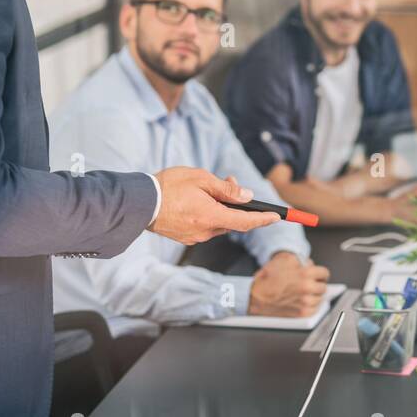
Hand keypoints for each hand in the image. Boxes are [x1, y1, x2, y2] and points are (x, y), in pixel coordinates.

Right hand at [149, 168, 278, 243]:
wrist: (138, 203)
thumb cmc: (168, 186)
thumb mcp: (201, 179)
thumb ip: (226, 189)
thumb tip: (246, 195)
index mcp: (211, 216)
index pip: (246, 222)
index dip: (264, 219)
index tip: (277, 217)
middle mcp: (205, 231)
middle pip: (232, 220)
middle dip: (237, 205)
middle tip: (230, 183)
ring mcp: (194, 236)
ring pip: (218, 223)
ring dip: (222, 208)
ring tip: (210, 188)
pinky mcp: (184, 237)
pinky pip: (205, 226)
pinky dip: (209, 214)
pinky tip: (199, 201)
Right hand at [250, 253, 330, 316]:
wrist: (256, 297)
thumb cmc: (268, 279)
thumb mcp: (286, 260)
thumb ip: (303, 260)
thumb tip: (312, 265)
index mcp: (306, 273)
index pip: (325, 274)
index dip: (321, 274)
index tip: (319, 276)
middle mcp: (308, 288)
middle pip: (323, 287)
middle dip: (317, 285)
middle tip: (310, 285)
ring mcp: (305, 302)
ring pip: (320, 299)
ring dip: (314, 296)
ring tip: (304, 293)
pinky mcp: (302, 313)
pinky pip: (315, 309)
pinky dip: (311, 306)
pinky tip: (303, 301)